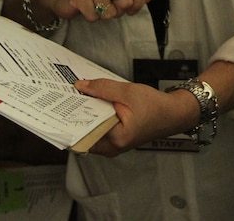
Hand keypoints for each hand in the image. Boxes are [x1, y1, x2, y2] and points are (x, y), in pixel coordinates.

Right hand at [41, 0, 151, 22]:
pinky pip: (94, 17)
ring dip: (102, 15)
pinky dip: (90, 17)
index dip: (139, 1)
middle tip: (106, 6)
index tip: (132, 9)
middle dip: (117, 11)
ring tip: (94, 5)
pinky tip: (85, 8)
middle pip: (125, 2)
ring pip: (109, 13)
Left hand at [74, 78, 199, 156]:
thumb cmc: (156, 106)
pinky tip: (92, 101)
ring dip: (85, 113)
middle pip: (85, 131)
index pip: (84, 130)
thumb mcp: (128, 92)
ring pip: (90, 129)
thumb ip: (103, 88)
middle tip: (66, 96)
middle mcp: (111, 147)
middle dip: (76, 113)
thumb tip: (81, 86)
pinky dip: (94, 115)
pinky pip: (98, 128)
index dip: (71, 116)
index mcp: (115, 139)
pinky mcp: (115, 139)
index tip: (60, 104)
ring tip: (78, 96)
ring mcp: (113, 146)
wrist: (174, 114)